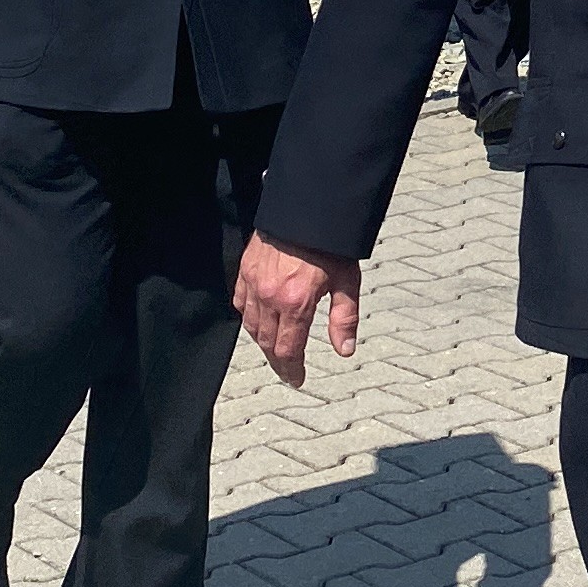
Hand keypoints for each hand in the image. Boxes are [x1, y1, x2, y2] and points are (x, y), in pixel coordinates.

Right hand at [234, 233, 360, 383]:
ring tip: (276, 350)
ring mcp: (253, 283)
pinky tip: (258, 322)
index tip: (297, 379)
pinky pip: (240, 303)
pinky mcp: (245, 270)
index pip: (288, 349)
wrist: (307, 207)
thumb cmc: (331, 244)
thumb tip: (345, 350)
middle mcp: (269, 297)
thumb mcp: (347, 281)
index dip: (292, 369)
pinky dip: (248, 317)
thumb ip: (344, 318)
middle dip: (278, 361)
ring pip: (251, 326)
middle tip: (288, 370)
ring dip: (263, 342)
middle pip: (267, 342)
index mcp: (296, 302)